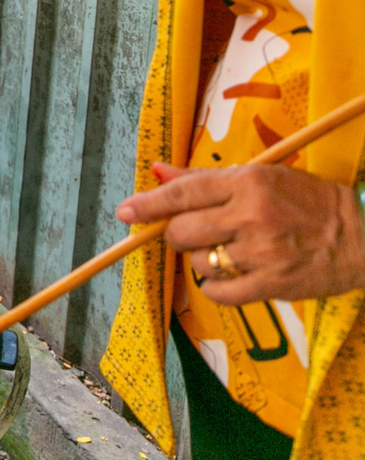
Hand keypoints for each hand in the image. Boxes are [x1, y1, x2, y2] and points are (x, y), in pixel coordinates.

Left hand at [116, 162, 364, 305]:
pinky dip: (216, 288)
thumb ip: (204, 178)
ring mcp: (261, 253)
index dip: (147, 205)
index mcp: (246, 183)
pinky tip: (231, 276)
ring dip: (203, 260)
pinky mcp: (272, 285)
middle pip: (182, 232)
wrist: (363, 234)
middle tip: (197, 233)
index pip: (183, 193)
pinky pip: (219, 293)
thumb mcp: (260, 176)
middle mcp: (250, 216)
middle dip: (179, 235)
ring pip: (199, 263)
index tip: (124, 213)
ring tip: (230, 251)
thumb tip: (156, 171)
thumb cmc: (307, 200)